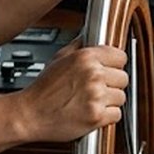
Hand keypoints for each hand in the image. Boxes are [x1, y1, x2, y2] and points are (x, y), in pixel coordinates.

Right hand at [14, 44, 128, 142]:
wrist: (30, 114)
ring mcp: (96, 96)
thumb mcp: (59, 58)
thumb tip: (91, 36)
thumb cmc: (43, 89)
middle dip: (112, 84)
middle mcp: (93, 74)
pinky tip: (92, 112)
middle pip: (123, 78)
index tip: (110, 70)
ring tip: (92, 101)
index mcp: (86, 57)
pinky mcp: (96, 116)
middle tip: (98, 89)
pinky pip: (117, 115)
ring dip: (110, 101)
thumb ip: (79, 45)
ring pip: (121, 97)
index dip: (115, 64)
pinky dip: (107, 116)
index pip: (120, 56)